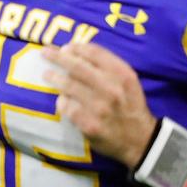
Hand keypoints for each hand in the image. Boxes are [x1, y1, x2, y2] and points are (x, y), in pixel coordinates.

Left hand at [41, 42, 157, 169]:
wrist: (140, 139)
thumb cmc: (130, 106)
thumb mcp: (128, 81)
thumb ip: (108, 67)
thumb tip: (76, 53)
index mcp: (122, 74)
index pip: (95, 53)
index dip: (77, 47)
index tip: (66, 47)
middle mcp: (111, 88)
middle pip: (77, 67)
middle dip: (58, 57)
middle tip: (45, 52)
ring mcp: (99, 107)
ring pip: (69, 86)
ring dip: (54, 77)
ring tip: (47, 74)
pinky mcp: (89, 124)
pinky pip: (67, 108)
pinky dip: (62, 102)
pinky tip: (61, 100)